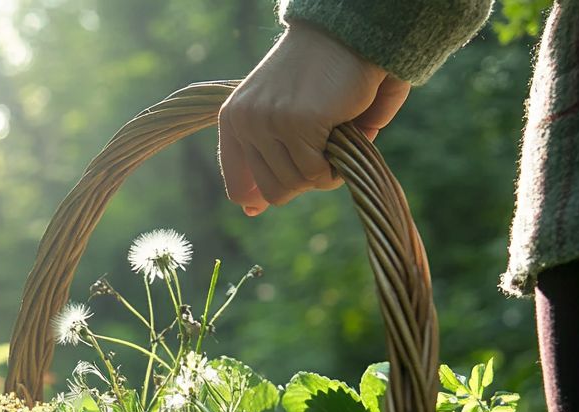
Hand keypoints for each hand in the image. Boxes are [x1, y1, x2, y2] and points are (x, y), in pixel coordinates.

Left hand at [218, 21, 411, 214]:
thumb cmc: (319, 75)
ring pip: (296, 185)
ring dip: (324, 173)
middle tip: (323, 154)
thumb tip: (253, 212)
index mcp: (233, 120)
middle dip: (304, 181)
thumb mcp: (280, 116)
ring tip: (336, 142)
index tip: (289, 186)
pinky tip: (345, 139)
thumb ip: (266, 160)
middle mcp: (244, 122)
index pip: (237, 188)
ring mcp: (269, 122)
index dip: (264, 198)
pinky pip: (318, 172)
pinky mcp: (298, 123)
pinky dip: (337, 166)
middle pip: (273, 192)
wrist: (345, 32)